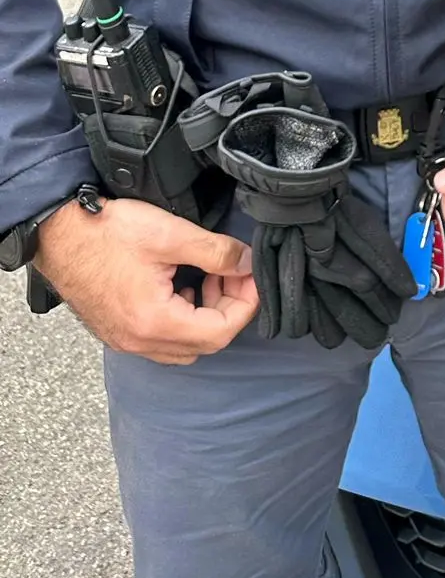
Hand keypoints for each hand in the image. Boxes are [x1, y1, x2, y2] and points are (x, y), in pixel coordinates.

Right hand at [33, 197, 257, 364]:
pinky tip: (183, 287)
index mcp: (154, 322)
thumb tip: (247, 263)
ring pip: (184, 345)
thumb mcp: (170, 234)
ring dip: (207, 315)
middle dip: (229, 308)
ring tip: (211, 277)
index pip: (219, 332)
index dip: (246, 305)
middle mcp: (139, 340)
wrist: (58, 233)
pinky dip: (183, 318)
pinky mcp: (117, 329)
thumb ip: (215, 252)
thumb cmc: (106, 232)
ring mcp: (126, 339)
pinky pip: (162, 339)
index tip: (253, 276)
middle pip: (204, 343)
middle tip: (234, 273)